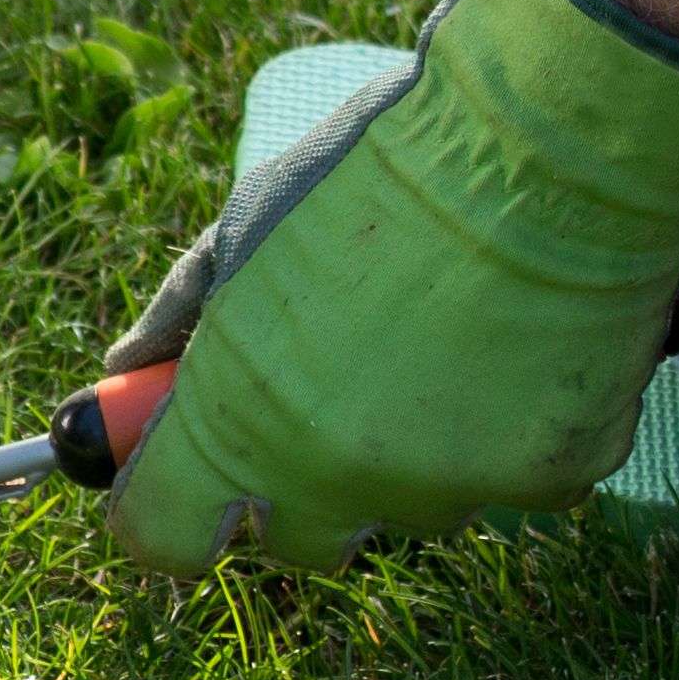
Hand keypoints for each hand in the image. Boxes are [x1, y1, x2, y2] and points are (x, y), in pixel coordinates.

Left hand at [102, 0, 678, 574]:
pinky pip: (507, 480)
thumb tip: (127, 372)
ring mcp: (448, 486)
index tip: (172, 480)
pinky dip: (503, 430)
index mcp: (240, 419)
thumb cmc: (380, 169)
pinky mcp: (550, 477)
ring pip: (406, 506)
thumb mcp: (244, 226)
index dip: (161, 506)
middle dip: (292, 484)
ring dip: (403, 456)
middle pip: (295, 539)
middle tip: (321, 392)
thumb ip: (177, 317)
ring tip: (435, 338)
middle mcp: (336, 478)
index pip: (164, 535)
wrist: (546, 140)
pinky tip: (511, 344)